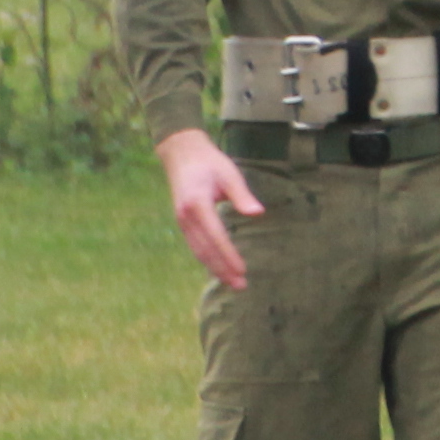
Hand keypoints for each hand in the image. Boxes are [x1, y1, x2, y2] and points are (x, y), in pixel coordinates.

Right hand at [157, 129, 263, 289]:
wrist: (181, 153)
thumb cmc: (209, 162)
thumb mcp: (229, 173)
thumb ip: (242, 195)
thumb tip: (257, 213)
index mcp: (198, 204)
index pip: (216, 236)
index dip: (229, 255)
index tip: (242, 270)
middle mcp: (186, 216)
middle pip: (205, 250)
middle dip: (223, 269)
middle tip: (241, 285)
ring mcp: (182, 221)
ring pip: (198, 251)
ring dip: (215, 269)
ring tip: (232, 283)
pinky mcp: (182, 222)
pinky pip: (195, 246)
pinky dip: (207, 260)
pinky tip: (219, 269)